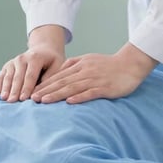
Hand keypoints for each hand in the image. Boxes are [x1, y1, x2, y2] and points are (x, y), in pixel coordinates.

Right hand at [0, 26, 65, 101]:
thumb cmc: (51, 61)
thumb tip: (41, 90)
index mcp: (35, 58)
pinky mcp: (8, 65)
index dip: (27, 88)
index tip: (24, 99)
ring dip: (6, 88)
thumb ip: (50, 77)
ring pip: (8, 76)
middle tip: (12, 102)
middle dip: (15, 90)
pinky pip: (2, 75)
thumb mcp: (57, 65)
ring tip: (4, 98)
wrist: (43, 50)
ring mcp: (14, 61)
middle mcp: (22, 58)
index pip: (30, 75)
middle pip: (18, 77)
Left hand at [31, 42, 157, 103]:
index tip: (33, 91)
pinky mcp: (105, 88)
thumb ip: (73, 65)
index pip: (59, 76)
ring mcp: (95, 79)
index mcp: (80, 65)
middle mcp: (85, 71)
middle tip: (32, 98)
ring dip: (57, 94)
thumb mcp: (88, 60)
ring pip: (72, 87)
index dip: (45, 84)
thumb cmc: (108, 64)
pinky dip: (79, 97)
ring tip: (44, 101)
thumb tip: (59, 72)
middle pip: (62, 82)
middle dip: (46, 90)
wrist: (130, 64)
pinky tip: (69, 102)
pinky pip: (90, 92)